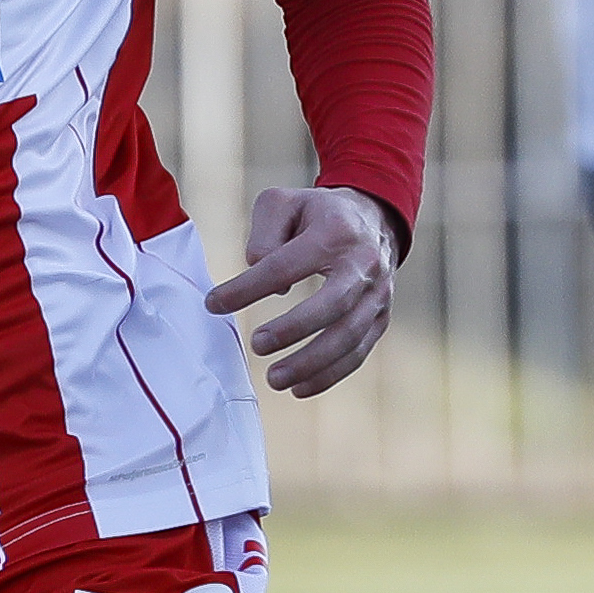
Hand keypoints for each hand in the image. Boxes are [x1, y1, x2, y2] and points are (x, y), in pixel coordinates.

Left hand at [202, 184, 397, 397]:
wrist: (374, 218)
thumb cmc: (316, 215)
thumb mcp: (284, 203)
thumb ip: (264, 234)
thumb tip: (260, 273)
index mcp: (335, 233)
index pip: (286, 265)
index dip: (248, 288)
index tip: (213, 304)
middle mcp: (363, 265)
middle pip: (332, 306)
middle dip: (293, 330)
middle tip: (257, 344)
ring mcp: (377, 294)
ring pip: (348, 337)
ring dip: (311, 364)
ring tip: (274, 379)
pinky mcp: (380, 317)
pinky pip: (358, 352)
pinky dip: (329, 375)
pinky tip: (299, 389)